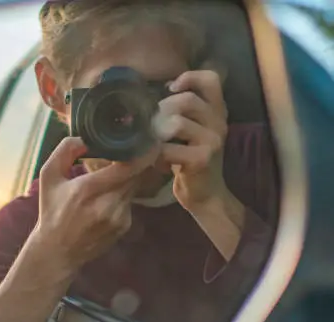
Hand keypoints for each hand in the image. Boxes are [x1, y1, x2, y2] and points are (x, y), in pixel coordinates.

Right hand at [34, 137, 156, 271]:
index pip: (129, 167)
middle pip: (137, 174)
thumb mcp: (49, 176)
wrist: (57, 250)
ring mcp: (119, 217)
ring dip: (128, 177)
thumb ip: (65, 150)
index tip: (146, 139)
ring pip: (134, 186)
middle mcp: (108, 204)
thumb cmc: (52, 210)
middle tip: (131, 149)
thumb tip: (87, 137)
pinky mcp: (124, 225)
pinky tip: (106, 198)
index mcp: (88, 189)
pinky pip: (130, 200)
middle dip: (136, 160)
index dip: (142, 152)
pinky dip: (122, 193)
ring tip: (112, 174)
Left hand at [154, 70, 229, 212]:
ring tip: (154, 146)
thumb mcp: (189, 131)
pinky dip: (157, 155)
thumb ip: (180, 111)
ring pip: (177, 123)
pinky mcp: (202, 159)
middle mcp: (219, 122)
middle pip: (186, 100)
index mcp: (217, 111)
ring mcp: (213, 140)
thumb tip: (152, 95)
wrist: (204, 194)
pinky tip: (159, 163)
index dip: (190, 77)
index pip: (212, 80)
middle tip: (151, 128)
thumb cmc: (189, 160)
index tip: (171, 88)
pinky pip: (169, 148)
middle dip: (161, 111)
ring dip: (156, 134)